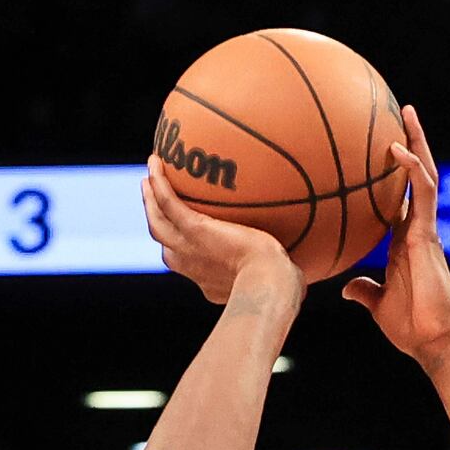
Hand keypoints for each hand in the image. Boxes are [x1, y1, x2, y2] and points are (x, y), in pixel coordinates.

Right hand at [140, 156, 299, 305]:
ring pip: (158, 221)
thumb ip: (283, 271)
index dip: (183, 249)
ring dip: (150, 199)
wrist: (270, 284)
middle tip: (154, 201)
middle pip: (165, 241)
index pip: (189, 263)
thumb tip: (300, 268)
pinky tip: (155, 162)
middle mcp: (192, 266)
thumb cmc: (283, 287)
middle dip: (157, 221)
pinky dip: (158, 182)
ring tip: (148, 179)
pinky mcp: (193, 229)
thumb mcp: (282, 278)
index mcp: (210, 281)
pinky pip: (168, 201)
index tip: (186, 237)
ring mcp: (188, 247)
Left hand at [343, 106, 449, 368]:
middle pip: (417, 178)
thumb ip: (365, 291)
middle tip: (402, 114)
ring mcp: (426, 230)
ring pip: (425, 176)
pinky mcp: (429, 235)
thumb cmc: (413, 330)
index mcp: (406, 243)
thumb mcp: (379, 305)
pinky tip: (397, 149)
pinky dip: (412, 168)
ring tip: (407, 113)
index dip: (396, 175)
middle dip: (412, 144)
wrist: (435, 342)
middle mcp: (418, 230)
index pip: (401, 199)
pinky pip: (424, 193)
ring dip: (417, 143)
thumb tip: (345, 287)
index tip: (384, 150)